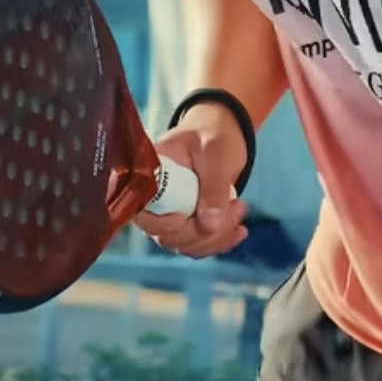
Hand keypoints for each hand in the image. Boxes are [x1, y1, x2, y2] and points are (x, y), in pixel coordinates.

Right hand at [134, 105, 248, 259]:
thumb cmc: (213, 135)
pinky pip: (198, 246)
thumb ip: (213, 185)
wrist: (223, 135)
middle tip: (237, 206)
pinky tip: (239, 232)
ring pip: (185, 245)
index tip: (184, 218)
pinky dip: (220, 242)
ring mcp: (168, 215)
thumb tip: (209, 224)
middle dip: (204, 230)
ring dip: (216, 236)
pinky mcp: (186, 225)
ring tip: (241, 208)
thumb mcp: (216, 152)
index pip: (140, 210)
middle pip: (166, 235)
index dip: (160, 223)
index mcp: (149, 175)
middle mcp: (153, 200)